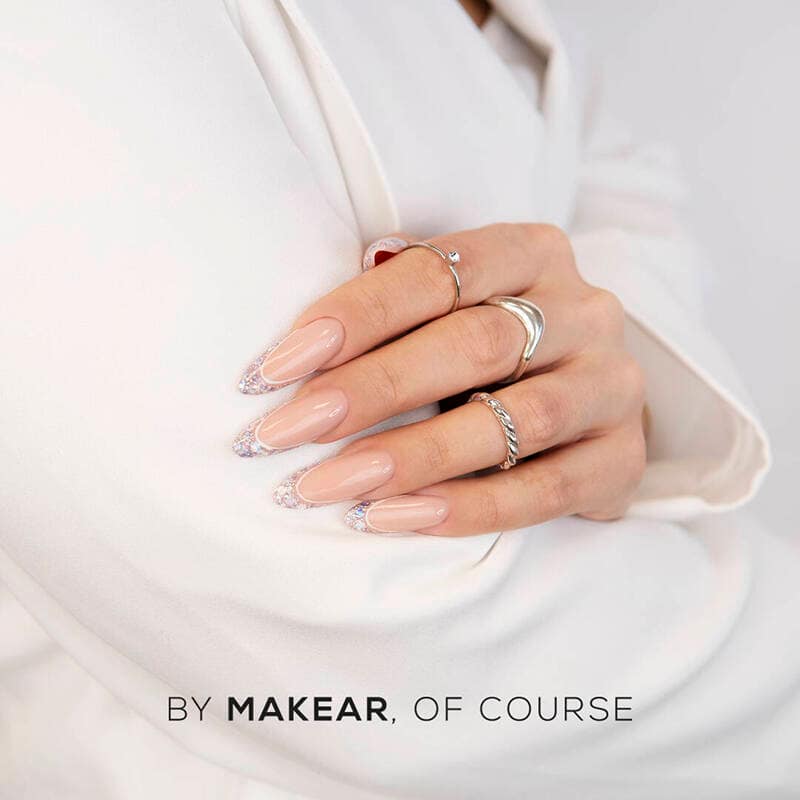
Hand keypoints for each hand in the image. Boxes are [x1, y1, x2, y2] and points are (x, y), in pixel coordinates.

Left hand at [235, 223, 645, 535]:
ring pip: (517, 420)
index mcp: (532, 252)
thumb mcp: (452, 306)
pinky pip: (547, 492)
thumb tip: (304, 340)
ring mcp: (612, 386)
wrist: (582, 399)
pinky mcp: (622, 459)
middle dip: (371, 390)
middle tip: (285, 432)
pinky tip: (395, 519)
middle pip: (476, 344)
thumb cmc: (492, 348)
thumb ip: (397, 304)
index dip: (355, 317)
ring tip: (327, 486)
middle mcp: (584, 311)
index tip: (275, 368)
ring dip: (412, 457)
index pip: (439, 272)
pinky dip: (468, 508)